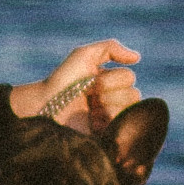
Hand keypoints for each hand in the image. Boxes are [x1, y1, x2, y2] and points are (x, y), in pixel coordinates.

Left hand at [9, 38, 141, 133]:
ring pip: (129, 110)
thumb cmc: (62, 81)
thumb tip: (137, 57)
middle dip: (108, 93)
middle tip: (89, 97)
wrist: (46, 106)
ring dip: (108, 108)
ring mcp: (111, 119)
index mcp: (110, 83)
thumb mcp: (84, 55)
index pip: (129, 78)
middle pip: (133, 95)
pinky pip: (124, 128)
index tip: (89, 83)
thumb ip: (111, 48)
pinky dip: (108, 122)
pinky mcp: (108, 136)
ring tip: (90, 111)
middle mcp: (113, 100)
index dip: (109, 80)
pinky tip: (92, 123)